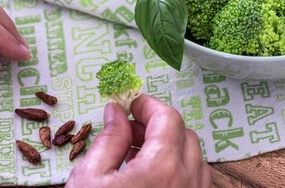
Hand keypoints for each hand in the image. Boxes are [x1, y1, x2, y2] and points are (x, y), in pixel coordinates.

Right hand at [67, 95, 210, 187]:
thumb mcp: (89, 178)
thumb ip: (108, 139)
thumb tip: (116, 111)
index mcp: (163, 167)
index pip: (168, 118)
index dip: (148, 105)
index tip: (130, 104)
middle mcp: (187, 181)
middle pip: (184, 135)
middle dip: (158, 126)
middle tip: (129, 131)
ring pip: (194, 159)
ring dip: (170, 149)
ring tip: (136, 158)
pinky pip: (195, 181)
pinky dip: (178, 171)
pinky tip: (149, 178)